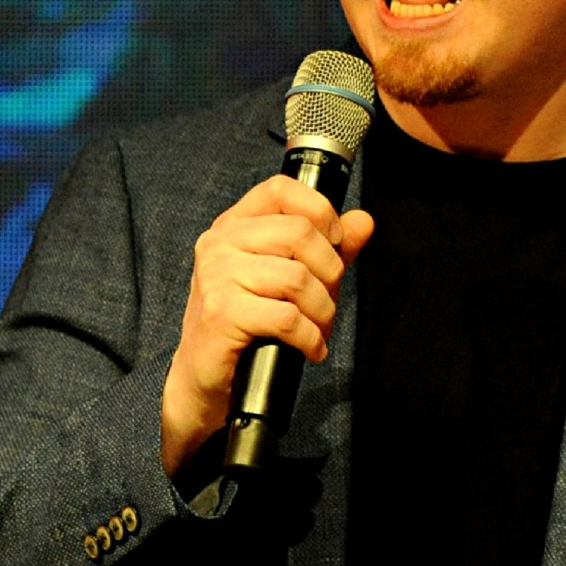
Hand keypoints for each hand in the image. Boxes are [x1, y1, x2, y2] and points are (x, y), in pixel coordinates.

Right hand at [160, 176, 374, 475]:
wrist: (202, 376)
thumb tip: (363, 221)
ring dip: (323, 310)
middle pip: (299, 232)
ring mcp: (216, 277)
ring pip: (297, 277)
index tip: (335, 242)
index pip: (280, 189)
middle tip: (329, 299)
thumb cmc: (244, 325)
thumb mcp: (287, 279)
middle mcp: (219, 243)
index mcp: (233, 225)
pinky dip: (310, 338)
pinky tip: (310, 348)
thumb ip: (326, 248)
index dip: (320, 210)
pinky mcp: (221, 314)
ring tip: (319, 327)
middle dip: (330, 271)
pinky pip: (288, 317)